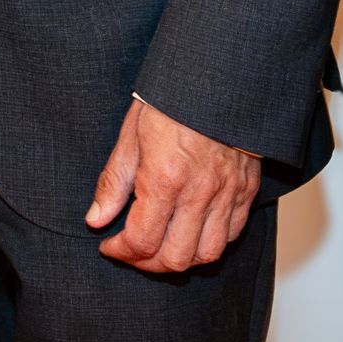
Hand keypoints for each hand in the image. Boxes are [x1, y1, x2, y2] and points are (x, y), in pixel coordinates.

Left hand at [84, 96, 263, 272]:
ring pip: (207, 255)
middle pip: (175, 259)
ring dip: (181, 259)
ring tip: (162, 246)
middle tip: (133, 251)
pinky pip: (232, 235)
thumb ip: (114, 182)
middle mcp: (199, 193)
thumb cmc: (172, 100)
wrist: (220, 77)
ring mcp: (227, 194)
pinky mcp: (247, 190)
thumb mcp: (131, 136)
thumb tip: (95, 219)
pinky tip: (192, 230)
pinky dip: (210, 242)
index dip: (120, 251)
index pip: (141, 241)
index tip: (109, 245)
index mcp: (165, 179)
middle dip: (147, 264)